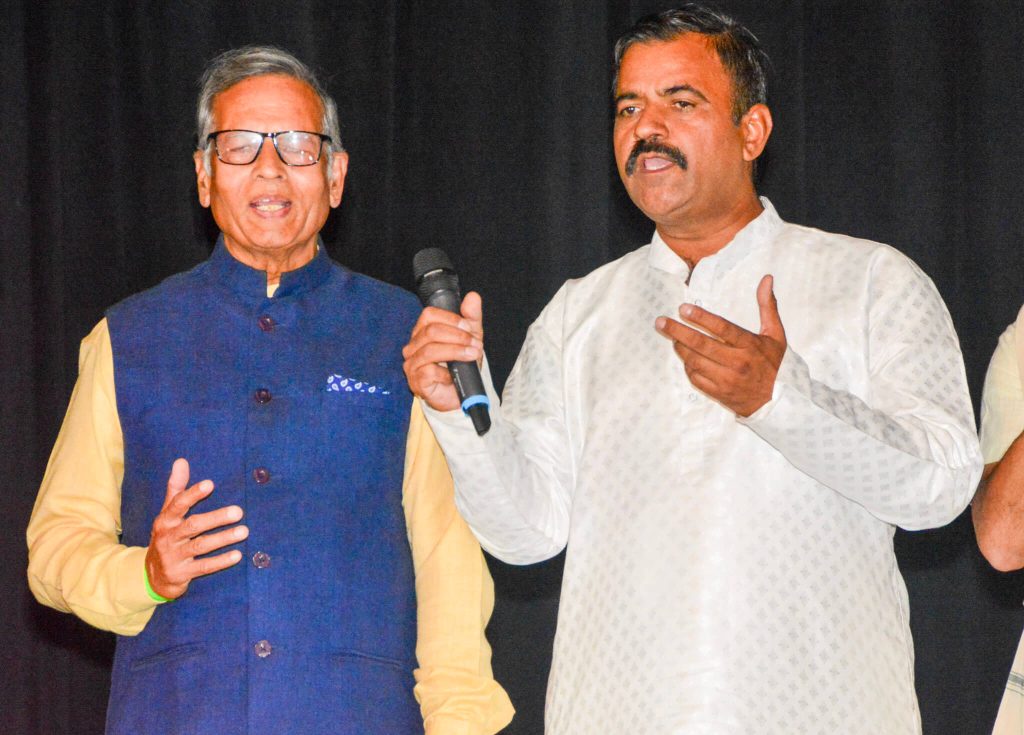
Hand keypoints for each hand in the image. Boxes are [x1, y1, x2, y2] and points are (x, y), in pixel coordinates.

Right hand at [144, 458, 246, 599]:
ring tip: (244, 531)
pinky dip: (220, 561)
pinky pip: (204, 567)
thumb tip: (181, 461)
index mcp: (165, 520)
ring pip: (201, 546)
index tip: (210, 484)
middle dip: (216, 518)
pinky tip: (237, 555)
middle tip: (238, 511)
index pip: (178, 504)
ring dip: (223, 538)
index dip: (193, 494)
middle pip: (193, 525)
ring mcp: (175, 557)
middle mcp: (168, 538)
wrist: (153, 575)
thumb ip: (176, 488)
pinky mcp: (182, 574)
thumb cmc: (167, 537)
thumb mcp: (168, 514)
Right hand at [402, 291, 483, 411]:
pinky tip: (454, 375)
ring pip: (430, 350)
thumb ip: (471, 318)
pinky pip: (429, 371)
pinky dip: (446, 373)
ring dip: (456, 352)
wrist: (461, 395)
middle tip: (476, 345)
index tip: (469, 328)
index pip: (429, 315)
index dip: (451, 319)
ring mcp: (412, 364)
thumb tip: (473, 297)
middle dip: (457, 337)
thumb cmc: (461, 365)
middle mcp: (413, 346)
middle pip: (431, 331)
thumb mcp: (471, 338)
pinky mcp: (415, 381)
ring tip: (472, 355)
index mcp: (423, 331)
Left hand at [654, 274, 785, 416]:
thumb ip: (768, 306)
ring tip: (671, 337)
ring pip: (695, 361)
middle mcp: (737, 362)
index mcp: (750, 345)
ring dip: (680, 348)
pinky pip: (696, 378)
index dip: (702, 317)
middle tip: (661, 322)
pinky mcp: (719, 393)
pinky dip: (688, 367)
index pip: (722, 328)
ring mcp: (727, 379)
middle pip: (702, 344)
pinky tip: (685, 357)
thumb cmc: (775, 364)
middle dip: (678, 331)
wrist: (779, 400)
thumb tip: (767, 279)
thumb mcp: (776, 334)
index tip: (683, 308)